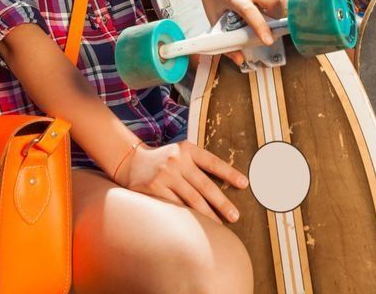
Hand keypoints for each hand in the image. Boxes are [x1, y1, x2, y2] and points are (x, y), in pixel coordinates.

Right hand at [122, 141, 248, 222]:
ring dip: (207, 214)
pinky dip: (187, 216)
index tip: (245, 184)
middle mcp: (177, 161)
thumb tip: (225, 183)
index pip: (213, 162)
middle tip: (235, 216)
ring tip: (219, 225)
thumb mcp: (181, 153)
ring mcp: (165, 175)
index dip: (230, 173)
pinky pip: (174, 206)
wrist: (131, 161)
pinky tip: (196, 225)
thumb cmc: (164, 160)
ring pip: (191, 199)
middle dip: (222, 202)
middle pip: (205, 185)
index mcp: (187, 150)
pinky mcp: (153, 189)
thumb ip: (198, 164)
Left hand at [194, 0, 287, 46]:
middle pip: (274, 1)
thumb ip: (226, 41)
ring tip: (275, 18)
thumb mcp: (214, 19)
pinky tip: (277, 7)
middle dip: (279, 18)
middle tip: (275, 29)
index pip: (250, 11)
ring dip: (283, 10)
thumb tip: (240, 59)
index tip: (269, 40)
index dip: (261, 27)